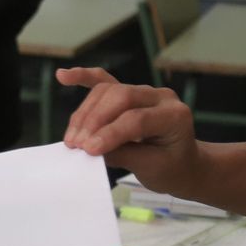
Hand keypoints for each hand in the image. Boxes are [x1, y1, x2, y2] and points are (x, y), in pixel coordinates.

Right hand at [58, 67, 200, 195]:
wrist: (183, 164)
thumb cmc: (172, 168)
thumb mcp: (153, 168)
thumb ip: (123, 155)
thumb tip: (90, 149)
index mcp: (175, 115)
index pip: (137, 119)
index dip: (110, 134)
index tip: (89, 151)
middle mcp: (159, 96)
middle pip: (120, 97)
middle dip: (94, 121)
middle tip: (77, 145)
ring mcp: (142, 91)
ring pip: (106, 91)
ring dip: (84, 114)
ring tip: (72, 139)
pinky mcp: (126, 92)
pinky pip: (103, 80)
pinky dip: (82, 77)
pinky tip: (63, 76)